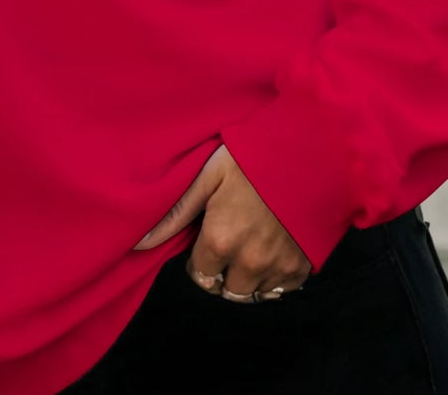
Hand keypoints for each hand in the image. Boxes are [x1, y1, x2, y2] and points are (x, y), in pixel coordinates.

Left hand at [130, 144, 310, 299]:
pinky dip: (273, 277)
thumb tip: (139, 243)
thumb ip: (175, 214)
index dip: (200, 258)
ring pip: (252, 293)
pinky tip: (271, 248)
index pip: (199, 275)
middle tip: (227, 242)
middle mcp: (249, 263)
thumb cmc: (252, 157)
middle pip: (225, 290)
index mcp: (220, 241)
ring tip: (248, 245)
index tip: (207, 239)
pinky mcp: (303, 268)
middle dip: (221, 272)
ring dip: (246, 277)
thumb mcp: (207, 176)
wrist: (308, 153)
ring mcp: (278, 268)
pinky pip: (280, 289)